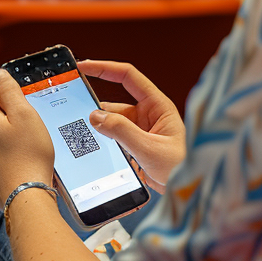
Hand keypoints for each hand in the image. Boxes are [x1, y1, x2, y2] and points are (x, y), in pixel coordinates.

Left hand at [0, 69, 55, 208]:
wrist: (25, 198)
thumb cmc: (30, 156)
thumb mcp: (25, 115)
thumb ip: (10, 91)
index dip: (0, 78)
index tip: (16, 81)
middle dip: (5, 102)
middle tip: (29, 107)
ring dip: (6, 123)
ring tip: (29, 131)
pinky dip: (6, 142)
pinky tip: (23, 150)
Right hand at [78, 60, 185, 190]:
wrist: (188, 194)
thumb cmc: (181, 167)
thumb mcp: (149, 148)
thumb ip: (122, 131)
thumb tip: (96, 117)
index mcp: (157, 106)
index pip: (128, 77)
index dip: (104, 68)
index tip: (83, 66)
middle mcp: (148, 115)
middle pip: (114, 105)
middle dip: (95, 110)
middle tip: (72, 113)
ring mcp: (141, 132)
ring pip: (111, 125)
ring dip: (99, 131)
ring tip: (82, 138)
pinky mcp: (135, 148)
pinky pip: (114, 140)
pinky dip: (104, 144)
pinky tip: (94, 151)